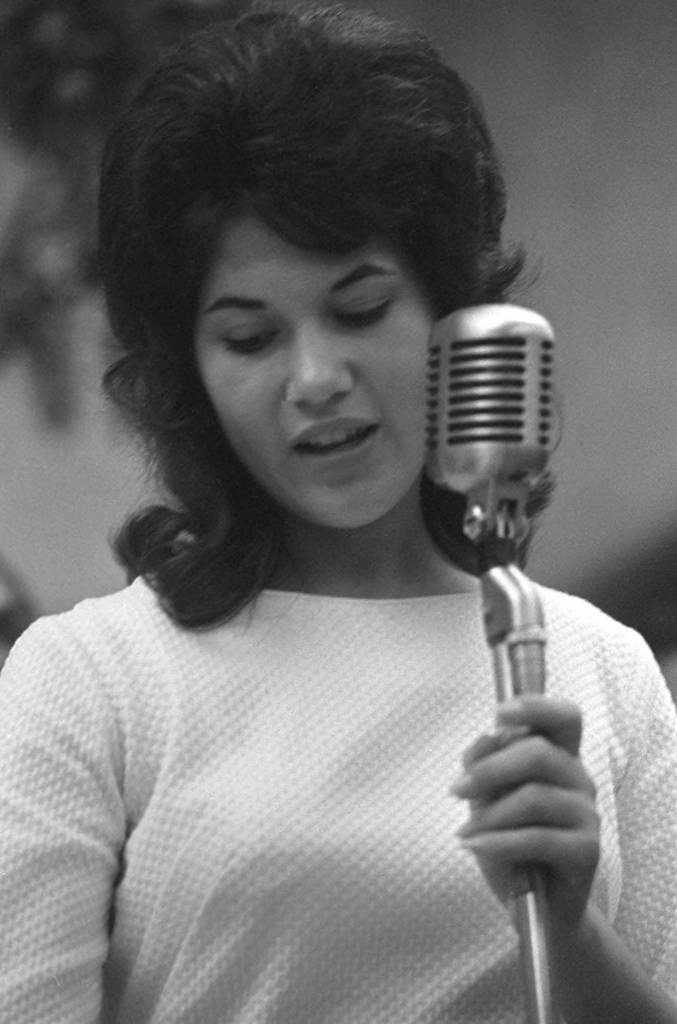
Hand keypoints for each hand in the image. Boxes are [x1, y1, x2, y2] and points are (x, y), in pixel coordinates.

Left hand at [452, 695, 599, 935]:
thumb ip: (484, 765)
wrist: (535, 907)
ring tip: (465, 831)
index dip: (535, 706)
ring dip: (490, 814)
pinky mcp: (588, 851)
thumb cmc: (510, 844)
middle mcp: (579, 779)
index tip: (498, 714)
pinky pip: (538, 838)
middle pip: (539, 753)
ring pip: (535, 797)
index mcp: (559, 757)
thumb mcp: (487, 799)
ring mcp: (588, 814)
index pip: (564, 717)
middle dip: (490, 769)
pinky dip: (499, 842)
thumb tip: (484, 740)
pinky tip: (474, 847)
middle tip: (457, 790)